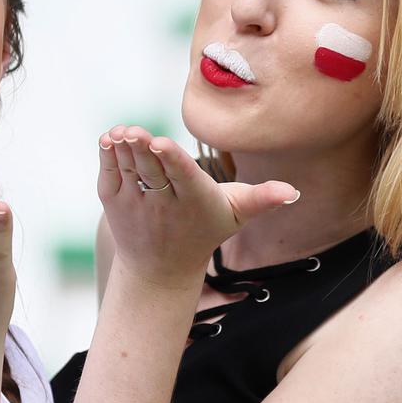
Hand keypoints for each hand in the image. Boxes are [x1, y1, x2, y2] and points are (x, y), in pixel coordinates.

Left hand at [97, 125, 298, 286]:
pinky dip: (108, 157)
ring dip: (123, 149)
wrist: (161, 271)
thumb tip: (293, 192)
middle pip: (152, 170)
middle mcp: (163, 204)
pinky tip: (109, 139)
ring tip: (121, 132)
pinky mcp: (115, 203)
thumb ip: (262, 199)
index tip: (159, 143)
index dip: (171, 159)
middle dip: (142, 149)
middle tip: (135, 131)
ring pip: (129, 169)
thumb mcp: (235, 216)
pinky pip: (110, 175)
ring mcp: (136, 203)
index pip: (182, 176)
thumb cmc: (203, 232)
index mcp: (194, 201)